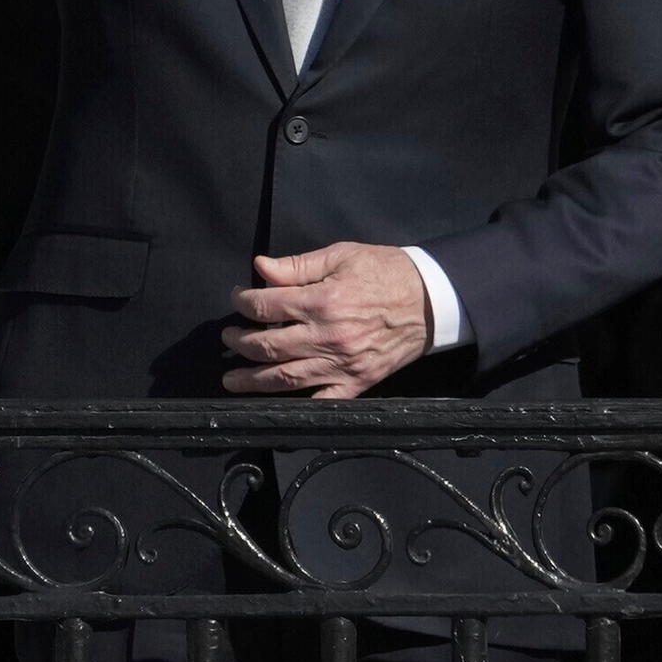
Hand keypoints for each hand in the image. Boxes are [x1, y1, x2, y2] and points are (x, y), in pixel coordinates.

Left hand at [222, 242, 437, 397]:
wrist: (433, 301)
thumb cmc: (387, 272)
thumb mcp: (342, 255)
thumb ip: (298, 265)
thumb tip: (260, 268)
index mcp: (323, 301)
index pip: (266, 306)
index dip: (243, 301)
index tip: (237, 298)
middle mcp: (328, 337)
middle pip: (268, 346)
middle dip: (239, 343)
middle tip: (228, 338)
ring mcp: (342, 365)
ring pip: (285, 379)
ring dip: (253, 380)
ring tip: (233, 379)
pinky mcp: (357, 382)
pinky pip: (322, 401)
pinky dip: (298, 406)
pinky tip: (276, 404)